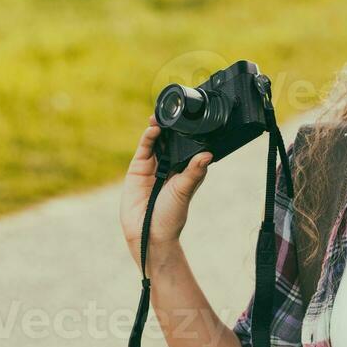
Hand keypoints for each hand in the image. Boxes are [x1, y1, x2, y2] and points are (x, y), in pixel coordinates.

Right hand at [120, 114, 213, 268]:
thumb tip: (208, 155)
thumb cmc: (170, 216)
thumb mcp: (184, 191)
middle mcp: (169, 166)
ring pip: (157, 141)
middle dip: (173, 127)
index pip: (187, 147)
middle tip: (178, 112)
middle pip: (171, 140)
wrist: (148, 233)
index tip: (195, 120)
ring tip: (164, 115)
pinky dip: (148, 137)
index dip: (189, 134)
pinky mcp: (137, 168)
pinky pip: (144, 149)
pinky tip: (154, 128)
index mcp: (185, 170)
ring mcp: (153, 166)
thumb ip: (194, 172)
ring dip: (160, 127)